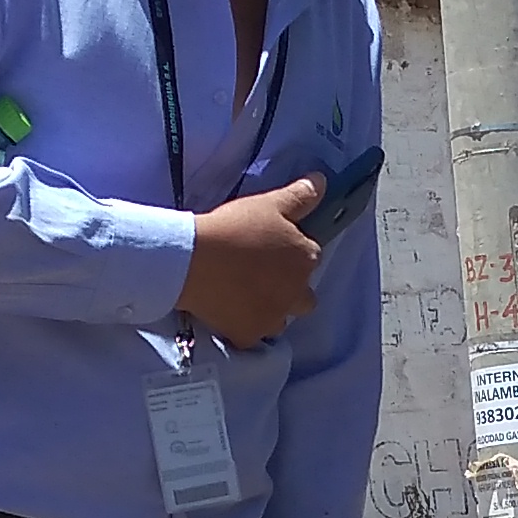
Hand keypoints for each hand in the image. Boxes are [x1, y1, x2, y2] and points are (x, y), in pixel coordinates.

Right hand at [179, 176, 326, 346]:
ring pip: (280, 320)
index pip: (310, 256)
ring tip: (244, 297)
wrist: (194, 259)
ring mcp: (273, 317)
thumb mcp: (270, 203)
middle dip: (290, 290)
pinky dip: (243, 327)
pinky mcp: (248, 335)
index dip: (290, 252)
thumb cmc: (235, 227)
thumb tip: (323, 181)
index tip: (269, 248)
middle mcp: (298, 293)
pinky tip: (227, 313)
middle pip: (304, 297)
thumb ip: (301, 195)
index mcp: (306, 258)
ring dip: (270, 311)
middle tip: (261, 278)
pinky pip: (251, 336)